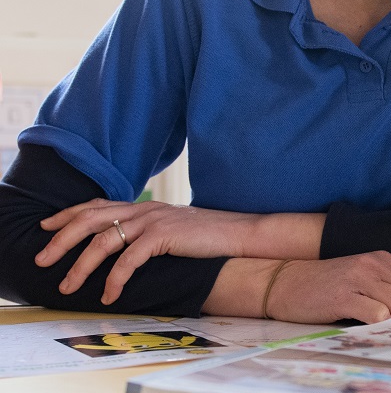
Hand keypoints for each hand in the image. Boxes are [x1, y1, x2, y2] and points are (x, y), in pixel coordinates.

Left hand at [37, 198, 262, 303]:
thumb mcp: (172, 228)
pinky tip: (110, 295)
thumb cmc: (208, 236)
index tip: (46, 226)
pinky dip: (114, 280)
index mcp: (144, 205)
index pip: (98, 204)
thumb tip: (125, 247)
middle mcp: (144, 208)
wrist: (239, 232)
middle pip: (91, 219)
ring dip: (80, 266)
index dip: (69, 214)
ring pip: (103, 241)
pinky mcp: (164, 235)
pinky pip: (129, 260)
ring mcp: (153, 220)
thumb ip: (148, 231)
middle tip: (42, 260)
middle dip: (61, 240)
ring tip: (67, 286)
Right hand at [248, 253, 390, 323]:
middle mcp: (375, 264)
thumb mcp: (372, 282)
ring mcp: (358, 279)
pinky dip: (378, 325)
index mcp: (386, 260)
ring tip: (382, 323)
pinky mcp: (342, 296)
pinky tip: (367, 323)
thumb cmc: (332, 286)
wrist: (287, 283)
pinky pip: (377, 314)